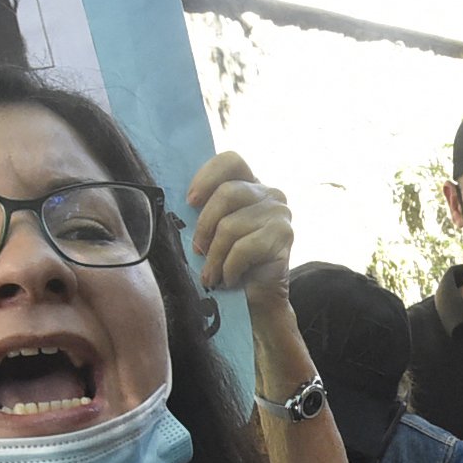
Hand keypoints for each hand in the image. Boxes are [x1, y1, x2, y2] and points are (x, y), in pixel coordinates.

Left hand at [187, 152, 293, 308]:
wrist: (257, 301)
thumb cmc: (229, 263)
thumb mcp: (214, 231)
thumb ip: (204, 209)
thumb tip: (177, 202)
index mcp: (251, 186)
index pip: (231, 161)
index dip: (207, 176)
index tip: (190, 201)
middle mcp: (271, 194)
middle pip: (227, 193)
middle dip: (204, 225)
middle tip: (197, 250)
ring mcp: (280, 214)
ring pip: (231, 225)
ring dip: (215, 256)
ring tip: (211, 275)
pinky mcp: (285, 236)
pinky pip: (244, 247)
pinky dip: (230, 268)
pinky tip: (229, 279)